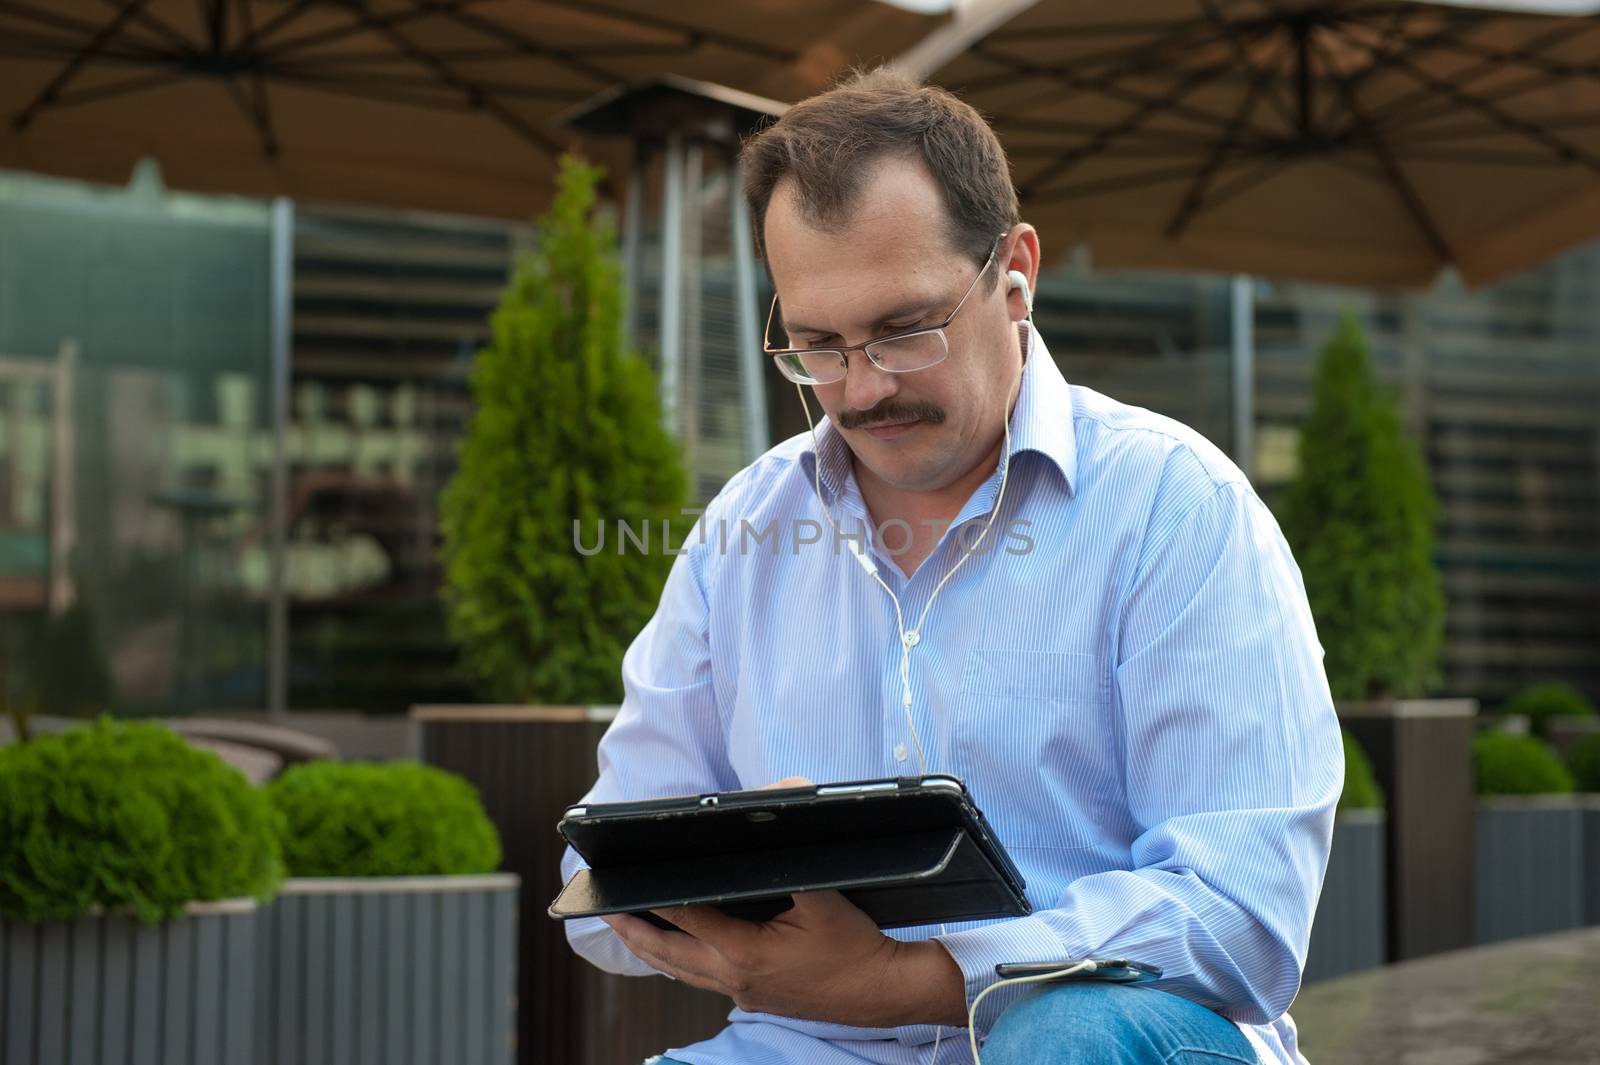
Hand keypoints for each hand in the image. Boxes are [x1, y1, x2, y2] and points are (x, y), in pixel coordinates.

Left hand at [601, 890, 964, 1026]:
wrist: (883, 991)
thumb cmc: (856, 945)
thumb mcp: (825, 896)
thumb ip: (795, 859)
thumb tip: (780, 817)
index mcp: (744, 952)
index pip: (686, 917)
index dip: (653, 899)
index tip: (627, 883)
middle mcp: (734, 977)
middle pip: (667, 955)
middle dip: (634, 932)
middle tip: (605, 912)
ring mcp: (742, 992)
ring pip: (680, 973)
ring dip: (651, 951)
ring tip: (627, 931)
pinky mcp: (754, 997)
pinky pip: (702, 980)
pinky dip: (679, 964)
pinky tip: (676, 951)